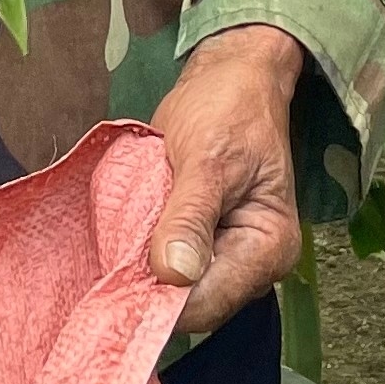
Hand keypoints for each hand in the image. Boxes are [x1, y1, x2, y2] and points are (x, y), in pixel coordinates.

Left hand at [145, 26, 308, 340]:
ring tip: (126, 229)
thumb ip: (191, 216)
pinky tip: (131, 230)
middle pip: (191, 304)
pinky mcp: (205, 248)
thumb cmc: (228, 109)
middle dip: (150, 281)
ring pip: (175, 289)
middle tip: (114, 245)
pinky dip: (146, 253)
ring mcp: (228, 259)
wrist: (231, 79)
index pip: (208, 302)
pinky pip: (169, 267)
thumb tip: (174, 273)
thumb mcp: (207, 158)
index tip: (117, 276)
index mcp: (270, 248)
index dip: (161, 297)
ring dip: (145, 266)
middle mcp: (253, 266)